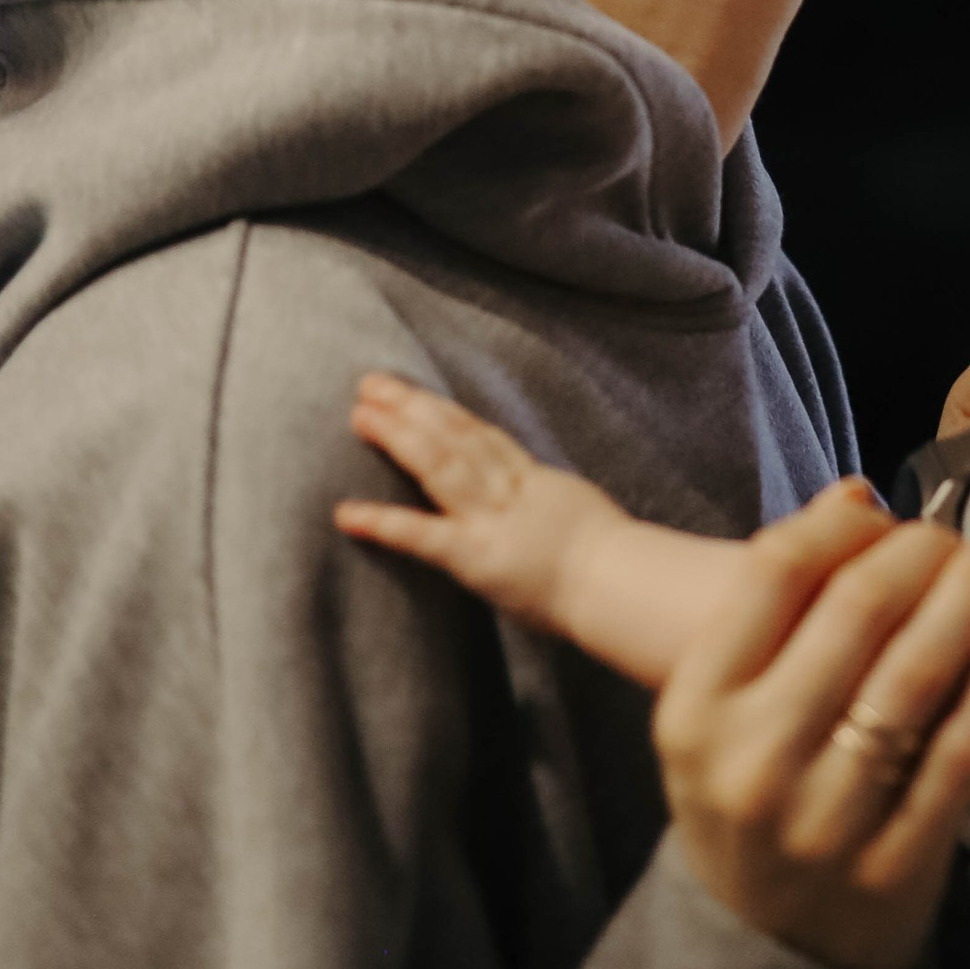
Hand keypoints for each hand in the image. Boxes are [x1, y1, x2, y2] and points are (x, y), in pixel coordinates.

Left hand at [337, 373, 610, 626]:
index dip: (447, 414)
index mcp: (535, 483)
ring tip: (361, 414)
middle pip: (455, 436)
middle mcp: (509, 491)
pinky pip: (423, 535)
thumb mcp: (584, 522)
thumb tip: (550, 510)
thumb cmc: (617, 567)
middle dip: (412, 407)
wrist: (622, 585)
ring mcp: (490, 520)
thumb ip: (557, 511)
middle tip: (371, 383)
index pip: (484, 437)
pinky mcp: (475, 555)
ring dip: (398, 437)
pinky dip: (384, 521)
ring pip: (441, 464)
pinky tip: (346, 513)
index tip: (417, 396)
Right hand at [656, 488, 969, 968]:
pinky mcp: (900, 861)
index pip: (772, 576)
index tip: (874, 502)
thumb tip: (857, 501)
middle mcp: (753, 765)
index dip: (835, 521)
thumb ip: (766, 621)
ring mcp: (827, 820)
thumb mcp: (712, 718)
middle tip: (949, 530)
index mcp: (692, 714)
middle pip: (854, 613)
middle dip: (915, 550)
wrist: (766, 957)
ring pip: (918, 673)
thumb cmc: (747, 797)